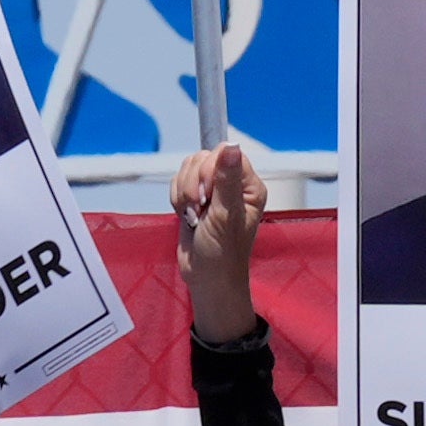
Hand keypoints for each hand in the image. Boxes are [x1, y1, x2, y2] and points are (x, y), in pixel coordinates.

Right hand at [176, 137, 271, 341]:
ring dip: (184, 193)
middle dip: (193, 184)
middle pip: (203, 157)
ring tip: (194, 216)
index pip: (226, 152)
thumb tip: (231, 146)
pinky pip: (178, 181)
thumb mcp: (225, 215)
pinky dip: (177, 199)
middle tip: (199, 209)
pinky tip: (186, 217)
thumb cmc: (223, 254)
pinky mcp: (195, 197)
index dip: (210, 169)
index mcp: (249, 186)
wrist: (206, 278)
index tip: (208, 195)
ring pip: (188, 168)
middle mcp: (232, 184)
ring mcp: (213, 190)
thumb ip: (226, 179)